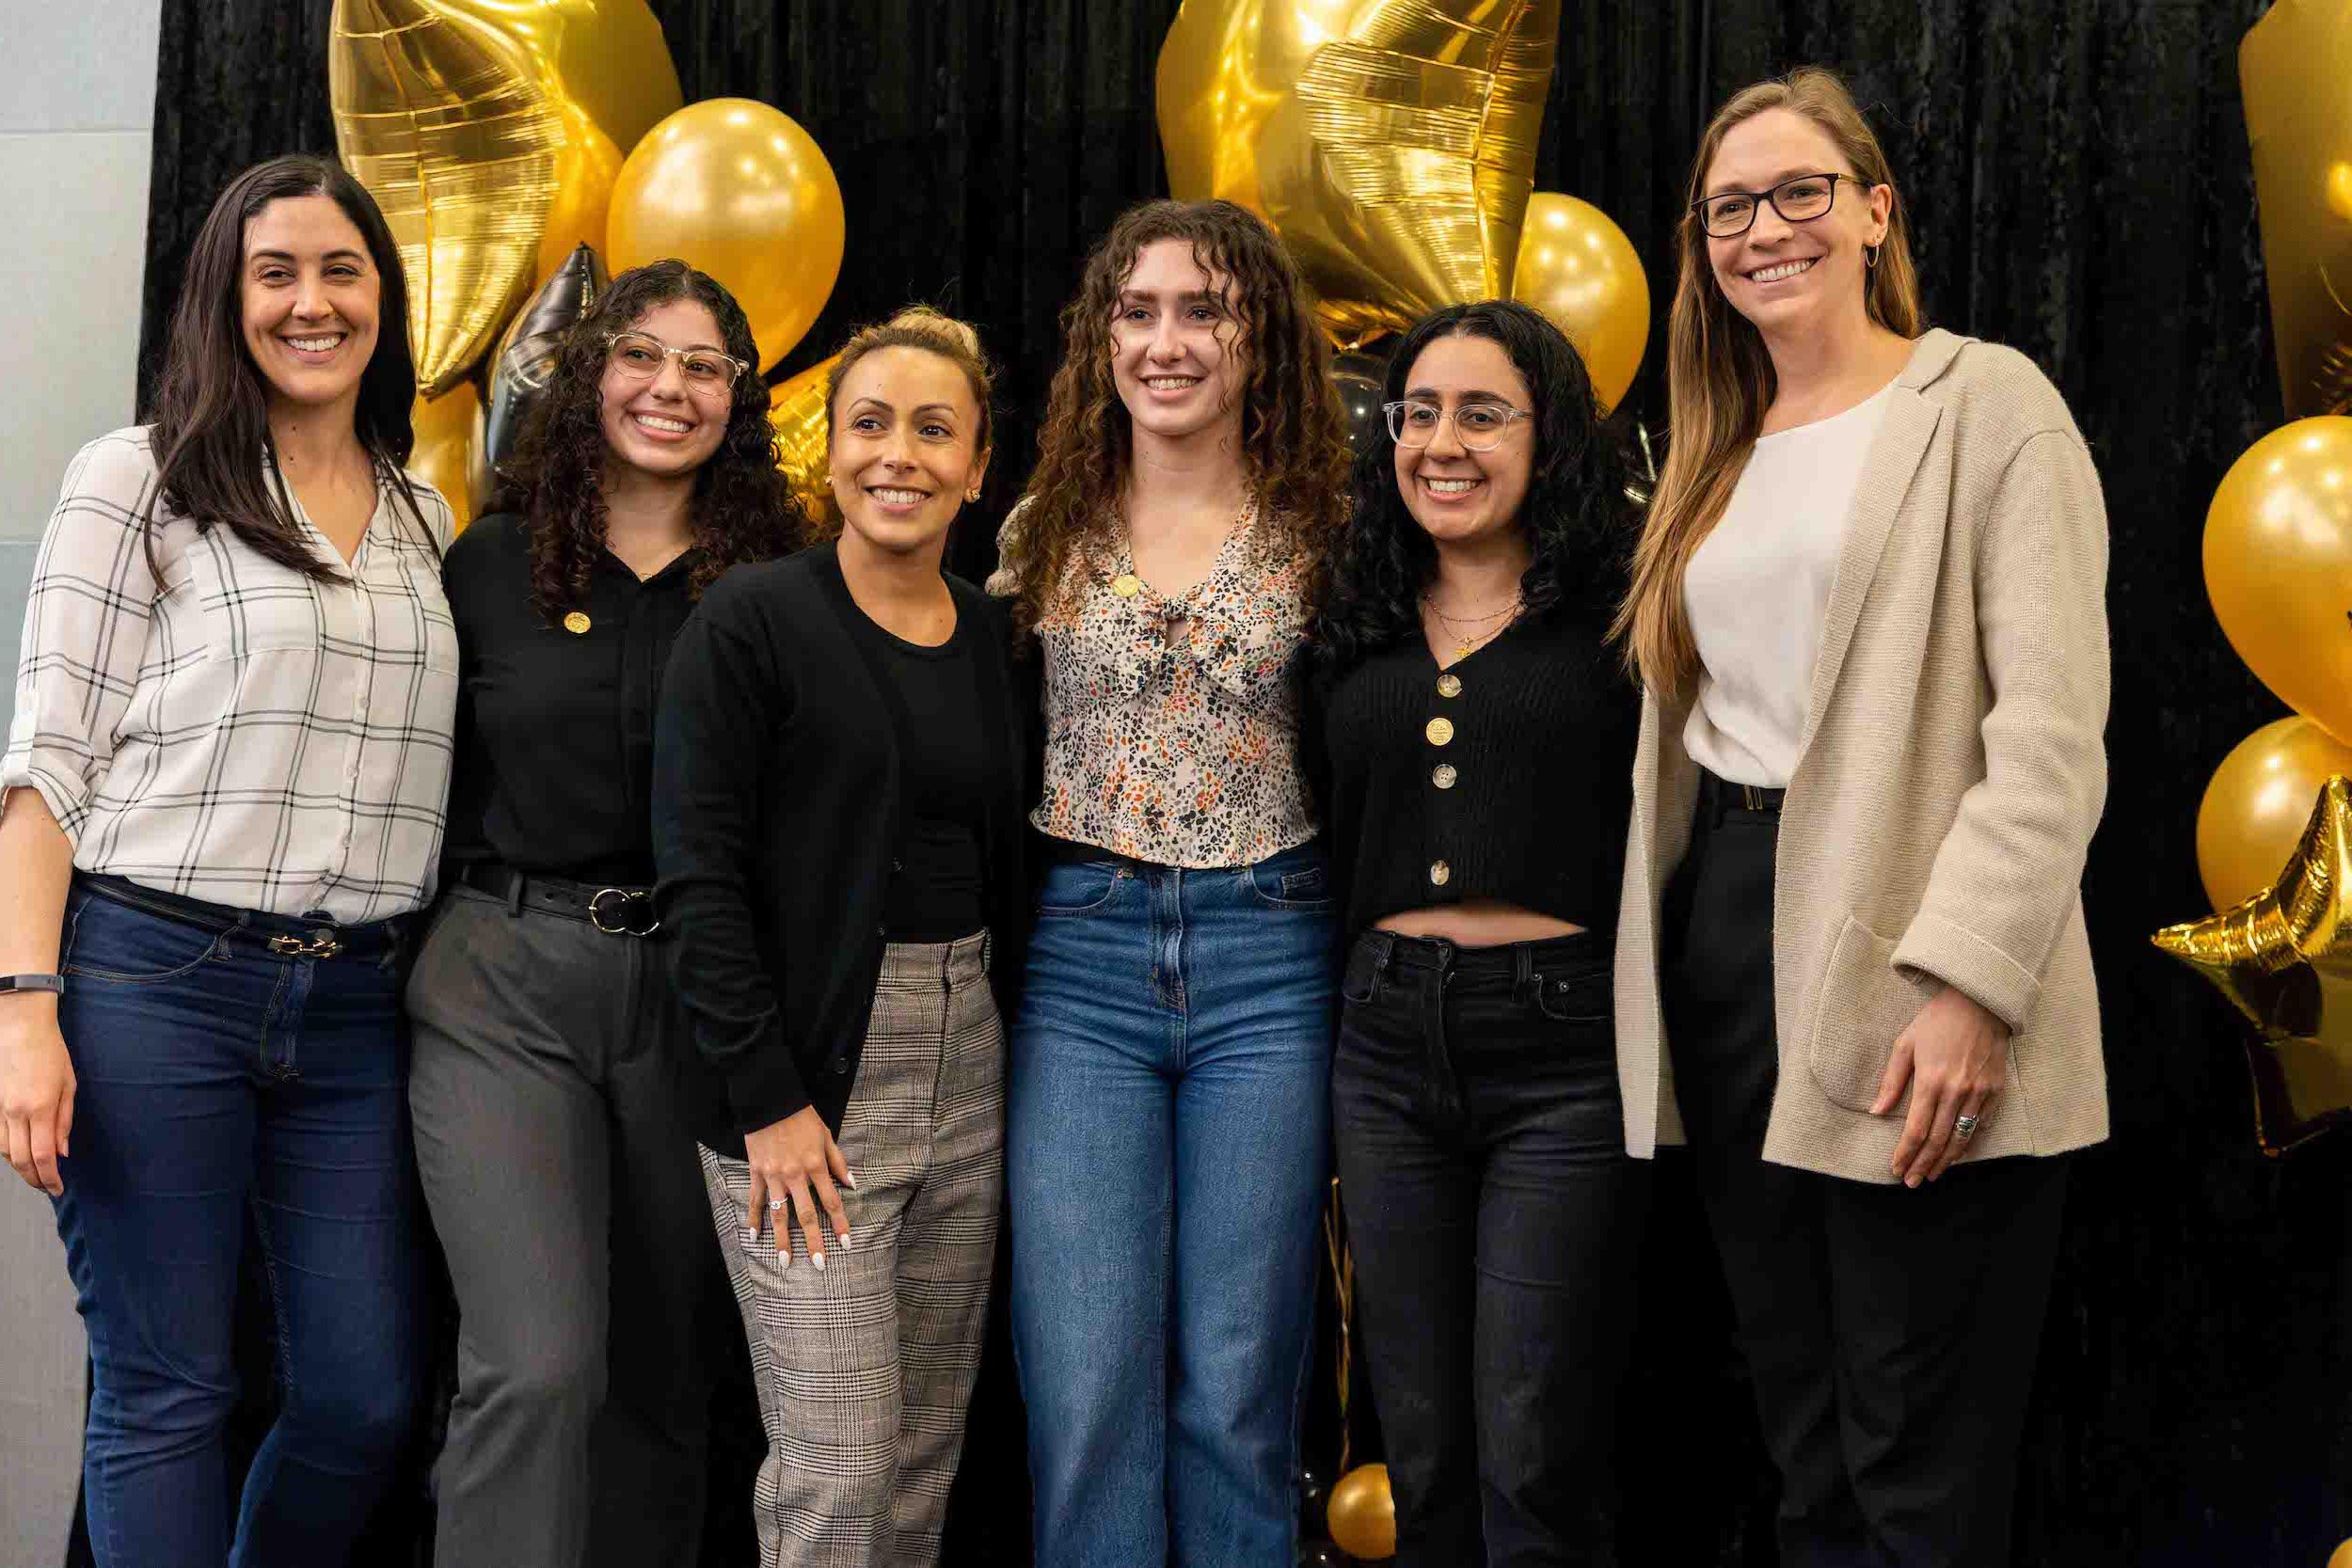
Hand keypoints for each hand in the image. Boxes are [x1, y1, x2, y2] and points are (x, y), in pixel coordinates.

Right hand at [0, 1002, 74, 1195]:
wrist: (17, 1028)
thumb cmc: (50, 1052)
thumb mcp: (68, 1085)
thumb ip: (64, 1121)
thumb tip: (62, 1152)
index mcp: (39, 1108)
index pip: (43, 1156)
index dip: (50, 1178)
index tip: (58, 1189)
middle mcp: (15, 1113)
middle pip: (21, 1160)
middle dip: (35, 1180)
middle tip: (48, 1188)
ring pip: (5, 1152)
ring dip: (20, 1169)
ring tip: (36, 1175)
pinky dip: (8, 1153)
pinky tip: (19, 1156)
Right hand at [741, 1106, 854, 1268]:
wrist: (770, 1101)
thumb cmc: (802, 1117)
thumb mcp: (826, 1136)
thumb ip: (838, 1163)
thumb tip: (852, 1184)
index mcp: (816, 1166)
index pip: (831, 1202)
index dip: (839, 1224)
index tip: (845, 1244)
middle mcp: (795, 1175)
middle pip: (807, 1215)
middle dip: (814, 1241)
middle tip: (819, 1264)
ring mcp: (773, 1176)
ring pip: (779, 1213)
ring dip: (782, 1239)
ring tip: (785, 1261)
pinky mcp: (756, 1172)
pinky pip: (755, 1200)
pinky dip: (754, 1218)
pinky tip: (755, 1236)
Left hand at [1871, 983, 2008, 1187]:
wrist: (1979, 1004)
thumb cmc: (1936, 1022)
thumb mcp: (1905, 1045)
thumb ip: (1891, 1081)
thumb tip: (1876, 1111)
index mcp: (1931, 1080)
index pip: (1916, 1129)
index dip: (1905, 1153)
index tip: (1896, 1168)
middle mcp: (1957, 1091)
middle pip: (1938, 1140)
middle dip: (1923, 1164)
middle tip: (1912, 1182)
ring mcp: (1980, 1092)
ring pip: (1962, 1137)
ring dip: (1946, 1161)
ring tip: (1933, 1175)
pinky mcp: (1996, 1090)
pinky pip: (1981, 1125)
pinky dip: (1968, 1143)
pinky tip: (1956, 1154)